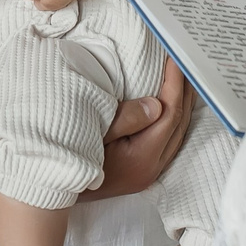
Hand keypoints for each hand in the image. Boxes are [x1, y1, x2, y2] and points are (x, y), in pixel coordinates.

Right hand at [84, 59, 193, 200]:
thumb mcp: (94, 132)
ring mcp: (151, 171)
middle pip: (179, 123)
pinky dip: (174, 117)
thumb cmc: (73, 155)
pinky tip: (172, 102)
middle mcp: (153, 167)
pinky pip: (171, 139)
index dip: (175, 84)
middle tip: (185, 61)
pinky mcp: (146, 169)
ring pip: (179, 132)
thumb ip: (127, 119)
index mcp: (142, 157)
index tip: (175, 59)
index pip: (169, 114)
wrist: (60, 186)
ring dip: (182, 103)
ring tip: (184, 76)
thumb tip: (157, 103)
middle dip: (184, 90)